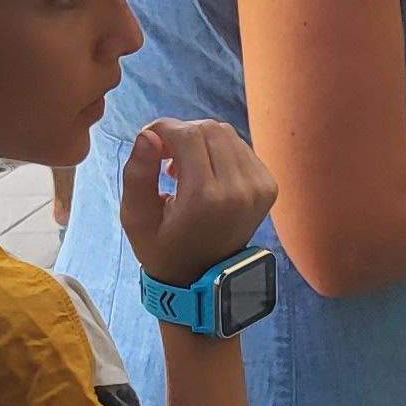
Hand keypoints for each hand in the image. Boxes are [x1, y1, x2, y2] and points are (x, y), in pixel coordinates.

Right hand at [122, 118, 277, 285]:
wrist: (203, 276)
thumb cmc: (162, 248)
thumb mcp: (136, 217)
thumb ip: (137, 173)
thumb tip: (147, 134)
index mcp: (205, 198)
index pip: (188, 135)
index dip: (164, 129)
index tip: (149, 139)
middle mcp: (239, 189)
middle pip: (209, 129)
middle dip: (181, 133)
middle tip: (163, 155)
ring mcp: (259, 187)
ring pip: (227, 134)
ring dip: (200, 140)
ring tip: (182, 167)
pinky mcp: (268, 186)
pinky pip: (241, 147)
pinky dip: (218, 151)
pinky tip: (203, 172)